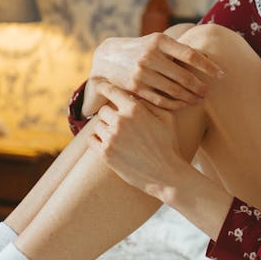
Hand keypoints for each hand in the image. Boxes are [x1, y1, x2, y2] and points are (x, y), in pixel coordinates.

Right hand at [83, 30, 224, 115]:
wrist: (108, 58)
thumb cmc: (142, 49)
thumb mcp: (158, 41)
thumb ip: (179, 49)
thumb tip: (210, 59)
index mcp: (160, 41)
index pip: (191, 55)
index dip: (208, 66)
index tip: (221, 74)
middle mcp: (150, 56)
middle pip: (184, 76)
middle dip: (200, 86)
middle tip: (209, 92)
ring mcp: (142, 74)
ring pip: (174, 91)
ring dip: (191, 97)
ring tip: (200, 99)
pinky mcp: (136, 89)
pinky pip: (161, 100)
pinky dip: (176, 104)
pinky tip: (184, 104)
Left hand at [87, 81, 187, 198]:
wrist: (166, 174)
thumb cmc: (168, 144)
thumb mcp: (166, 118)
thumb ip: (150, 103)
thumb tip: (134, 95)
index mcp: (135, 109)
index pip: (111, 91)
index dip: (104, 87)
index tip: (99, 85)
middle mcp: (120, 121)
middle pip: (104, 110)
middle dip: (111, 115)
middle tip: (122, 125)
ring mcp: (111, 137)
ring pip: (98, 125)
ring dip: (105, 129)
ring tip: (120, 138)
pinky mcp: (105, 153)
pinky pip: (92, 140)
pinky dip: (97, 140)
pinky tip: (108, 144)